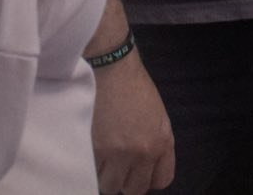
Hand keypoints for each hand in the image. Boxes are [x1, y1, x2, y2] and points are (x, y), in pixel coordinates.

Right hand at [91, 51, 175, 194]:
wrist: (111, 69)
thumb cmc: (135, 88)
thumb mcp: (158, 117)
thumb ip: (157, 144)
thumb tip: (148, 168)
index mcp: (162, 142)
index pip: (162, 181)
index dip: (148, 178)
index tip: (138, 171)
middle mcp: (143, 152)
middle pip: (134, 189)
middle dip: (125, 181)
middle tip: (117, 167)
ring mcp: (118, 153)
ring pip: (110, 186)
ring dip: (106, 177)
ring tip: (102, 159)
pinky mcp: (95, 150)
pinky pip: (92, 173)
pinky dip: (90, 166)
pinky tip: (91, 150)